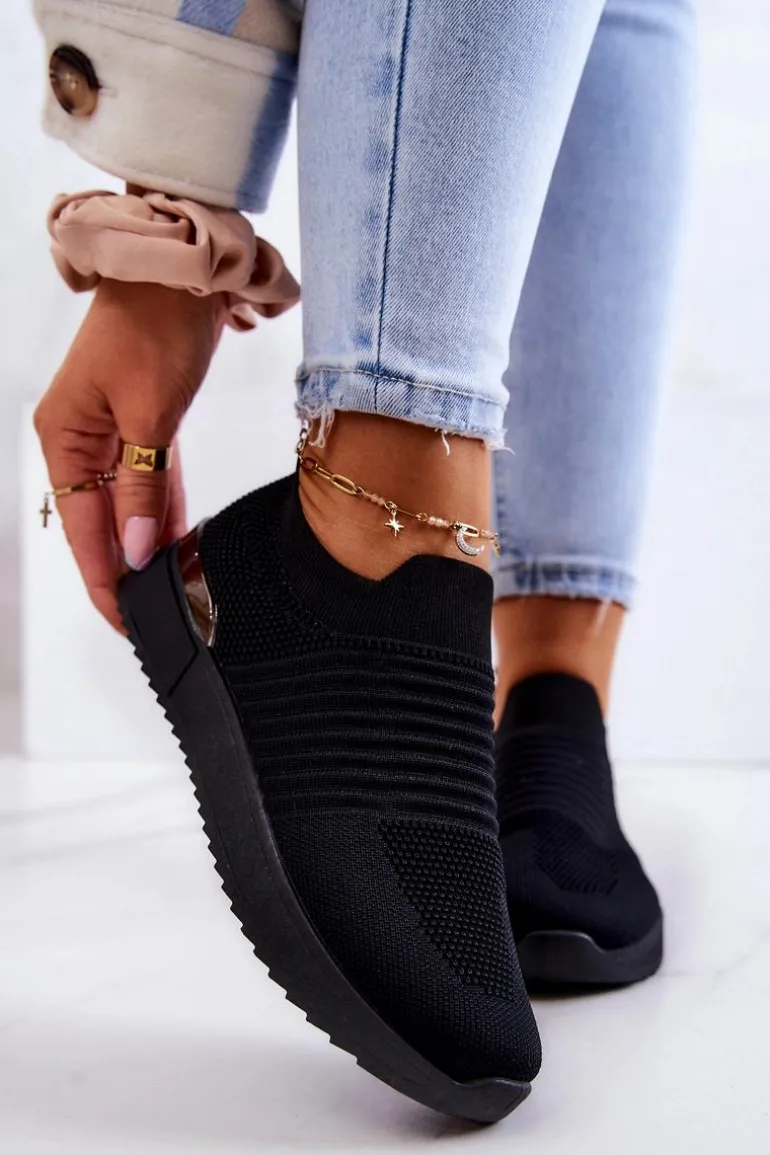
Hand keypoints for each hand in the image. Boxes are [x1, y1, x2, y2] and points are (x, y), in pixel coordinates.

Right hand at [34, 280, 227, 630]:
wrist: (182, 272)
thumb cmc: (155, 326)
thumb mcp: (149, 416)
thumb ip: (143, 486)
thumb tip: (138, 547)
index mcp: (64, 437)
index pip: (81, 528)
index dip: (104, 577)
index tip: (126, 618)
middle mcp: (79, 438)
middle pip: (100, 521)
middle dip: (125, 567)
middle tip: (154, 614)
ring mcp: (111, 431)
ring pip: (127, 504)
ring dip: (146, 542)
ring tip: (168, 589)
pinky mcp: (143, 423)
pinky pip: (151, 480)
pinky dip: (164, 509)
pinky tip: (177, 543)